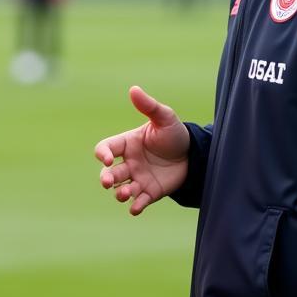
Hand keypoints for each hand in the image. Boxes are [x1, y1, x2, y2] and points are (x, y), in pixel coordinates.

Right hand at [94, 85, 189, 214]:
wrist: (194, 154)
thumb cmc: (175, 134)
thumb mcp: (164, 118)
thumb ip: (149, 106)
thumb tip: (133, 89)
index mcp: (127, 144)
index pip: (105, 148)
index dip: (102, 154)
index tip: (107, 159)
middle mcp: (129, 162)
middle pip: (109, 172)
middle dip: (105, 178)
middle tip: (107, 182)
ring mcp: (138, 178)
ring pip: (121, 189)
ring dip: (119, 193)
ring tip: (125, 193)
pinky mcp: (150, 192)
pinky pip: (138, 202)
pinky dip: (135, 206)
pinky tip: (136, 207)